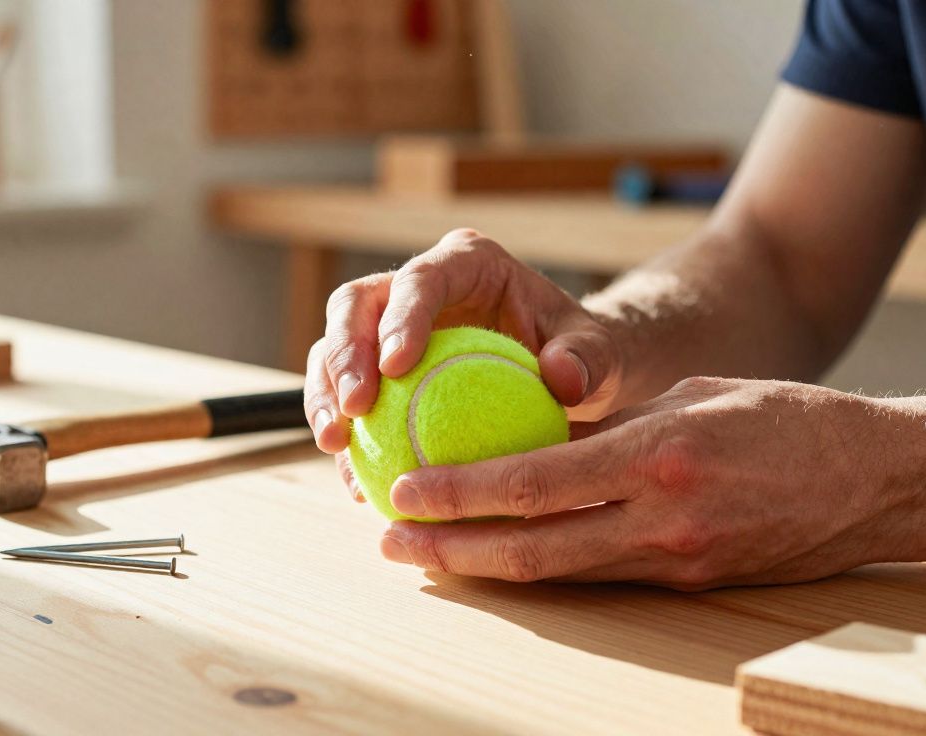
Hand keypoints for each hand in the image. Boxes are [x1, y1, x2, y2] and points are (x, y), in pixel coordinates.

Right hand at [303, 229, 624, 500]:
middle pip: (356, 306)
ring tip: (336, 445)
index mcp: (466, 263)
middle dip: (344, 354)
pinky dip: (347, 439)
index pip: (421, 279)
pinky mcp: (378, 373)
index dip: (400, 318)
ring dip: (324, 396)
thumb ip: (588, 359)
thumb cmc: (583, 354)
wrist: (568, 377)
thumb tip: (561, 378)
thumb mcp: (600, 353)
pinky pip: (346, 401)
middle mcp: (416, 287)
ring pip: (334, 349)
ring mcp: (389, 329)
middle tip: (354, 408)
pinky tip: (354, 482)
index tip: (397, 367)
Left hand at [377, 377, 925, 588]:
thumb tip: (534, 435)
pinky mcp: (691, 582)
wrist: (877, 479)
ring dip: (485, 569)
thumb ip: (611, 424)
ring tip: (429, 560)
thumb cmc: (787, 418)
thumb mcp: (692, 396)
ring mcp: (678, 559)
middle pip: (532, 548)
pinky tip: (503, 562)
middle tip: (390, 543)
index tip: (404, 492)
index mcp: (660, 455)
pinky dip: (543, 572)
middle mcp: (663, 518)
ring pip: (559, 575)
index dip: (460, 494)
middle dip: (450, 550)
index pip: (535, 482)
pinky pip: (600, 579)